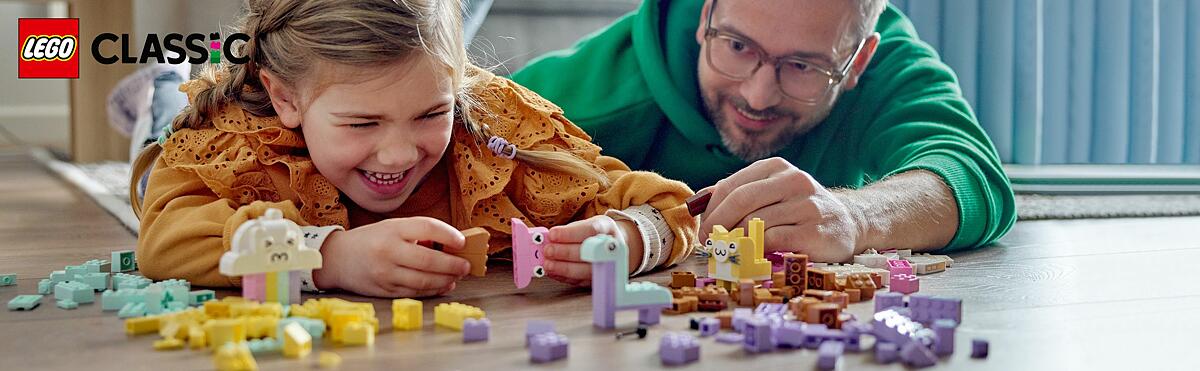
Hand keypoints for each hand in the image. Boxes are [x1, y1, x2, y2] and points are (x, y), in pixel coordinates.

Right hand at [312, 217, 470, 296]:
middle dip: (452, 264)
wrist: (337, 259)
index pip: (426, 227)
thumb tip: (450, 246)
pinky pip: (415, 292)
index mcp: (392, 229)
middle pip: (429, 259)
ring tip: (457, 276)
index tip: (462, 241)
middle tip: (466, 265)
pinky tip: (444, 285)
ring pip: (424, 280)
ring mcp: (385, 273)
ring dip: (446, 279)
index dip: (448, 234)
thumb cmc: (371, 240)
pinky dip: (433, 289)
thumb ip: (417, 233)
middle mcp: (388, 251)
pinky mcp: (385, 290)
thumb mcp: (391, 228)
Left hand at [544, 215, 642, 285]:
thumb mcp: (585, 224)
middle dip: (564, 252)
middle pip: (587, 251)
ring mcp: (607, 265)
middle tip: (548, 250)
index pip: (590, 230)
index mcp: (607, 228)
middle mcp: (610, 247)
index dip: (570, 233)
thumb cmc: (593, 235)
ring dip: (563, 268)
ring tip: (547, 264)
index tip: (552, 234)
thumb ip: (568, 231)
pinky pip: (581, 281)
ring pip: (584, 270)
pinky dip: (564, 277)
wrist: (611, 247)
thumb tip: (548, 239)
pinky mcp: (599, 280)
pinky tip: (553, 272)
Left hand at [698, 158, 862, 262]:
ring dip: (734, 241)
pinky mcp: (813, 231)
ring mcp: (806, 205)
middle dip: (717, 225)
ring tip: (728, 252)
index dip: (710, 210)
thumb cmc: (800, 209)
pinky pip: (772, 240)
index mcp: (776, 167)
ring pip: (754, 223)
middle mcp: (793, 180)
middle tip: (708, 243)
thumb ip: (738, 193)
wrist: (849, 222)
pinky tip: (750, 256)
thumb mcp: (772, 192)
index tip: (702, 229)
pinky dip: (755, 250)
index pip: (731, 186)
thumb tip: (697, 203)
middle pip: (740, 201)